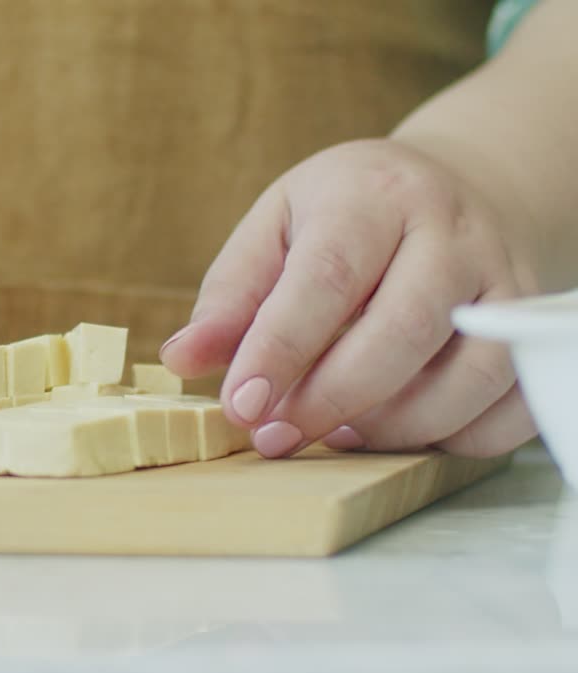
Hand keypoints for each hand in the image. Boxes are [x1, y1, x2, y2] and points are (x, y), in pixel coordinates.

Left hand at [160, 138, 539, 458]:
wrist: (452, 190)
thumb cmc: (343, 218)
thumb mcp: (274, 229)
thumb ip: (229, 296)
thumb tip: (183, 358)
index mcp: (371, 197)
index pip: (327, 277)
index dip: (281, 349)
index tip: (241, 406)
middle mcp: (450, 232)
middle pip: (404, 330)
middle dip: (333, 398)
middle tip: (278, 437)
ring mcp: (504, 281)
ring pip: (472, 374)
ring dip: (398, 426)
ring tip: (337, 436)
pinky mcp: (533, 329)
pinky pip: (516, 403)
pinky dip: (460, 439)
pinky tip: (402, 435)